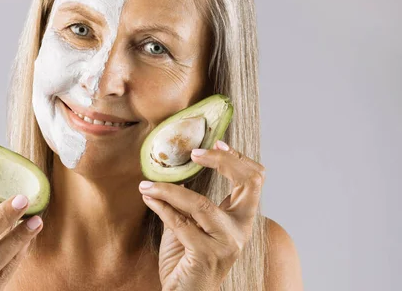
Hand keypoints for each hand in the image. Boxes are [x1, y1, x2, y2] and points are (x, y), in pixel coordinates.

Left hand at [139, 140, 264, 290]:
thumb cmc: (187, 258)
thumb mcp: (190, 223)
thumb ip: (187, 201)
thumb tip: (174, 170)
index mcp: (241, 219)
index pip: (253, 180)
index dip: (237, 158)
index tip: (215, 143)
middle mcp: (240, 230)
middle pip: (247, 183)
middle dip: (222, 160)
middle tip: (194, 153)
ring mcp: (227, 243)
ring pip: (201, 203)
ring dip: (169, 190)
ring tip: (148, 185)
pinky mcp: (207, 255)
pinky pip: (180, 222)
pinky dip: (161, 207)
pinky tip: (149, 198)